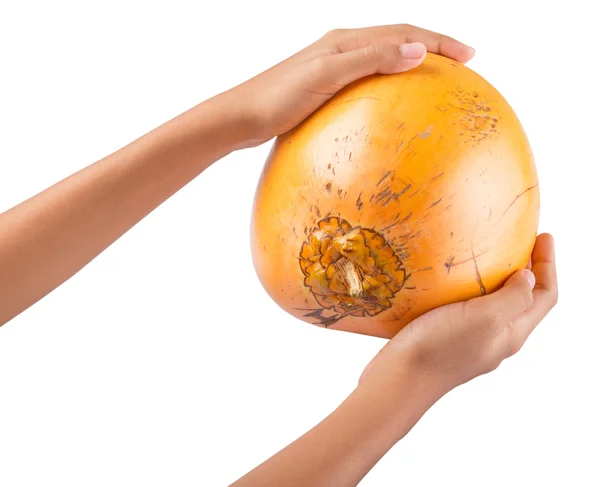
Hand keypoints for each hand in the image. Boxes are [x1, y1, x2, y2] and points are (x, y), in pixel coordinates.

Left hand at [228, 24, 474, 147]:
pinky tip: (392, 111)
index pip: (403, 32)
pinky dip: (389, 87)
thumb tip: (416, 50)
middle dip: (432, 47)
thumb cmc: (277, 98)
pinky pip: (367, 81)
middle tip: (463, 64)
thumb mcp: (325, 76)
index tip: (470, 55)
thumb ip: (370, 60)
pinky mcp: (324, 88)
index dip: (438, 41)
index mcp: (345, 40)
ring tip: (435, 83)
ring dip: (412, 65)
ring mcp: (332, 67)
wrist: (240, 116)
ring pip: (383, 59)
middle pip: (397, 40)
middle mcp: (341, 47)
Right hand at [359, 233, 557, 396]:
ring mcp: (470, 339)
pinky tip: (452, 278)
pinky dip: (470, 288)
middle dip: (527, 268)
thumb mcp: (487, 318)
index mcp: (511, 333)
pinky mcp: (446, 337)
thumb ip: (514, 297)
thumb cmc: (441, 348)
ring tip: (486, 253)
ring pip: (494, 304)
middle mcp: (495, 337)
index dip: (549, 265)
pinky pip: (467, 308)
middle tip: (516, 239)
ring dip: (497, 278)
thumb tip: (528, 278)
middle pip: (523, 300)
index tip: (543, 235)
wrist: (399, 378)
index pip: (545, 297)